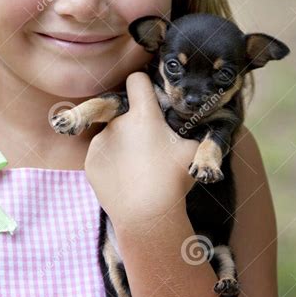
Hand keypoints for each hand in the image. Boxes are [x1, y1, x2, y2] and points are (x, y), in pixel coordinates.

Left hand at [84, 72, 198, 226]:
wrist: (146, 216)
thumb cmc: (175, 181)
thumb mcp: (195, 152)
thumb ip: (194, 132)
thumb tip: (204, 123)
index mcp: (143, 115)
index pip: (137, 80)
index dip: (143, 86)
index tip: (147, 96)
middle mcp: (118, 123)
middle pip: (126, 114)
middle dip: (136, 124)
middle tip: (149, 147)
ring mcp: (101, 142)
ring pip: (113, 135)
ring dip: (123, 144)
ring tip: (138, 169)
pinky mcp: (91, 161)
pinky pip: (102, 154)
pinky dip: (111, 163)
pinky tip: (125, 179)